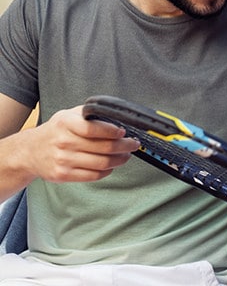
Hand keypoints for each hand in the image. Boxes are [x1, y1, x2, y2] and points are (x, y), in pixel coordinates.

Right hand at [20, 105, 139, 182]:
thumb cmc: (56, 131)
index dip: (112, 131)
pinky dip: (108, 171)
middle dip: (125, 146)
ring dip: (120, 159)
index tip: (124, 132)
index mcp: (65, 123)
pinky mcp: (63, 175)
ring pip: (102, 163)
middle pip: (103, 147)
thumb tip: (117, 117)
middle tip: (133, 144)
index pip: (93, 128)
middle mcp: (63, 142)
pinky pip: (93, 175)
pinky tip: (111, 165)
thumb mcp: (68, 115)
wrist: (30, 151)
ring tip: (126, 155)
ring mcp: (63, 160)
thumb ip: (90, 113)